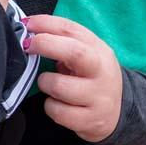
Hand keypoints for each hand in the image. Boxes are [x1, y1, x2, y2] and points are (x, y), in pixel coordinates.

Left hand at [23, 15, 121, 141]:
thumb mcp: (87, 55)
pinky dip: (51, 106)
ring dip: (45, 83)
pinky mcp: (91, 120)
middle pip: (74, 52)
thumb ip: (65, 42)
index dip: (45, 24)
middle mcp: (102, 72)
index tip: (26, 24)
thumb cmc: (91, 77)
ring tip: (49, 83)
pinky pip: (58, 112)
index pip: (72, 30)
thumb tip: (29, 31)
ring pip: (59, 86)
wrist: (119, 112)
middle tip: (27, 46)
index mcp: (98, 50)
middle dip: (45, 45)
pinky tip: (57, 103)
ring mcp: (98, 98)